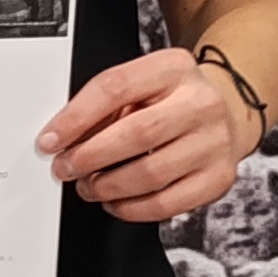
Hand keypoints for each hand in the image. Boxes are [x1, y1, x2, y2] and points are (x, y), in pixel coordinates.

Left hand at [40, 46, 251, 223]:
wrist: (227, 113)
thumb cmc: (172, 100)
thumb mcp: (142, 85)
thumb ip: (106, 106)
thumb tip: (62, 139)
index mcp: (173, 68)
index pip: (116, 88)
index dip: (75, 118)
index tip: (50, 140)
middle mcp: (201, 103)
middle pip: (136, 134)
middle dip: (90, 157)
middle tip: (65, 168)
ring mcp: (214, 142)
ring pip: (150, 174)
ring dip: (107, 186)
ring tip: (89, 186)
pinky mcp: (218, 178)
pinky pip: (166, 204)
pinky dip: (131, 208)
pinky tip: (115, 201)